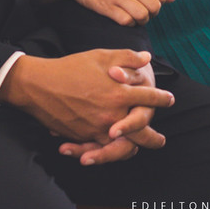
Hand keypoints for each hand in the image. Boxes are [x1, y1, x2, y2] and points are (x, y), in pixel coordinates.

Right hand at [1, 50, 172, 163]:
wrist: (40, 86)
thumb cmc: (71, 67)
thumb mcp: (101, 56)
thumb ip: (126, 57)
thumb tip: (146, 57)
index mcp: (119, 92)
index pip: (149, 98)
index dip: (162, 99)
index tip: (169, 99)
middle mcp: (112, 113)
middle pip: (141, 131)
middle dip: (154, 137)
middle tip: (161, 140)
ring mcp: (98, 128)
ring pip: (123, 146)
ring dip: (134, 147)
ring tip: (139, 148)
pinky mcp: (84, 137)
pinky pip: (102, 149)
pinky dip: (110, 152)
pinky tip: (115, 149)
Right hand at [51, 0, 174, 25]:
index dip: (161, 2)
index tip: (153, 3)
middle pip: (154, 6)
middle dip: (153, 13)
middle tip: (146, 13)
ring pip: (142, 15)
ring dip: (142, 20)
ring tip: (136, 17)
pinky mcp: (107, 7)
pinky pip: (126, 21)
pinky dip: (129, 23)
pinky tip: (125, 18)